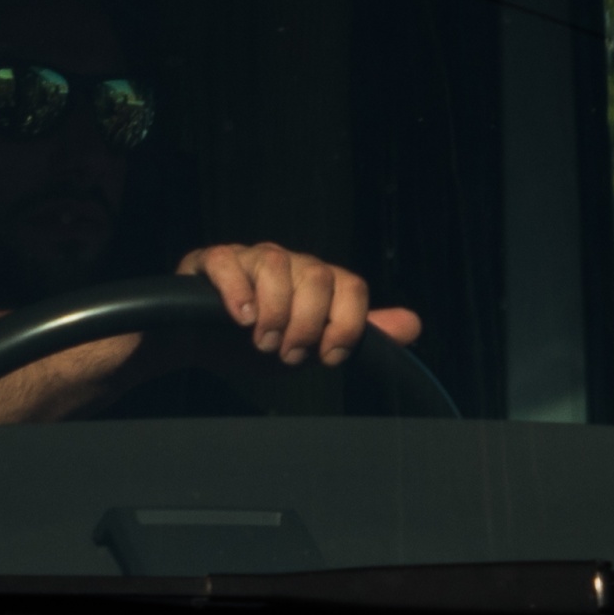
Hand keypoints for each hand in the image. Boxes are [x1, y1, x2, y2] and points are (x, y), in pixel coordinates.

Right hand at [177, 238, 421, 369]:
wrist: (200, 344)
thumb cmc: (259, 342)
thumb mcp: (313, 346)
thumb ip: (358, 333)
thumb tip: (414, 323)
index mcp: (317, 281)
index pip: (351, 286)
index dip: (346, 324)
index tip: (327, 357)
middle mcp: (288, 263)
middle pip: (316, 275)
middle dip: (306, 324)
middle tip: (288, 354)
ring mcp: (250, 257)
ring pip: (276, 264)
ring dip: (274, 313)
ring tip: (262, 342)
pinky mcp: (212, 261)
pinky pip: (228, 262)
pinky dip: (237, 292)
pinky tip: (240, 319)